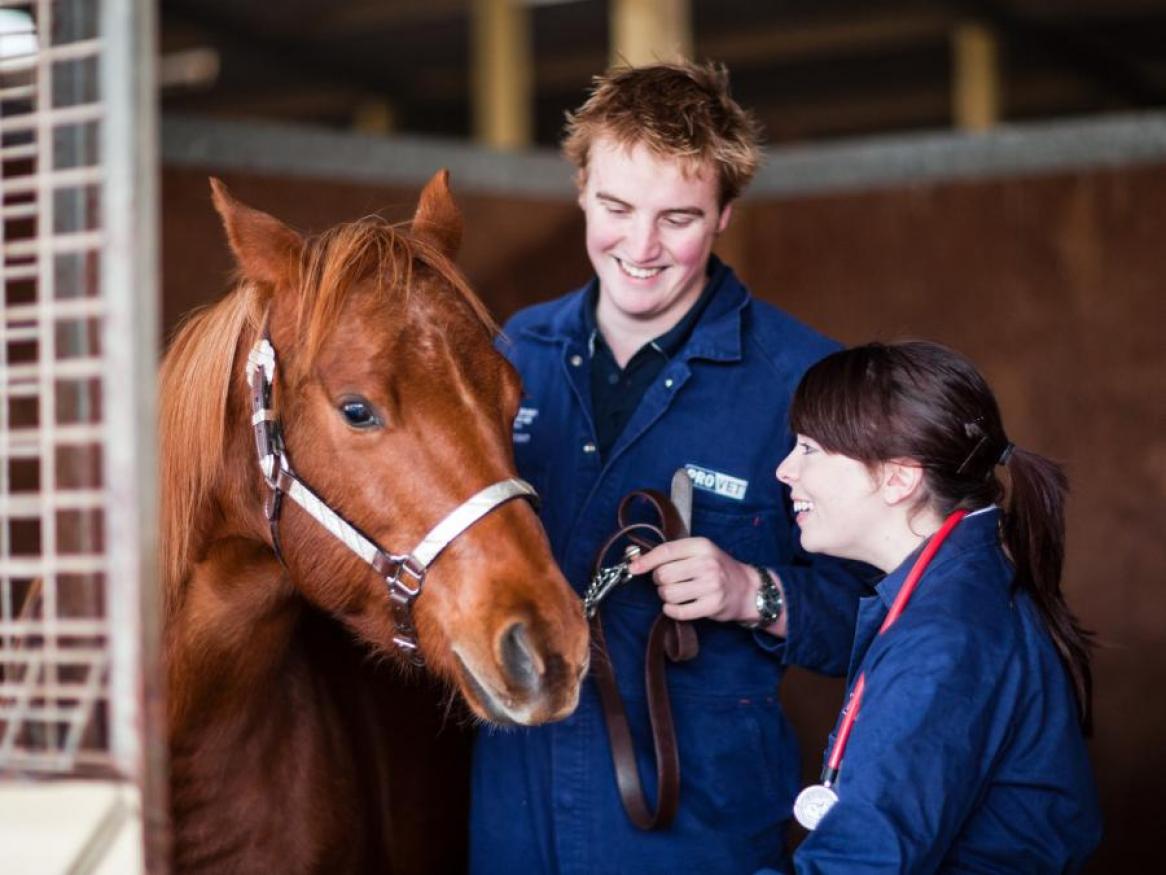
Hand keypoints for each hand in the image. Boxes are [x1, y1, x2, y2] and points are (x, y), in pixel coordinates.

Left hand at [628, 537, 757, 622]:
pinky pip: (678, 611)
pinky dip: (672, 610)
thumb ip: (672, 553)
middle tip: (671, 581)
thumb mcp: (700, 552)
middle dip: (660, 581)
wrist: (747, 588)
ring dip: (666, 596)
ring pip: (668, 593)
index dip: (646, 561)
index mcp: (701, 546)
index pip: (666, 552)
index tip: (633, 568)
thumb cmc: (717, 569)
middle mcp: (707, 563)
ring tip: (678, 594)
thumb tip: (635, 558)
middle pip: (663, 575)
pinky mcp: (712, 605)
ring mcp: (711, 585)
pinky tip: (677, 606)